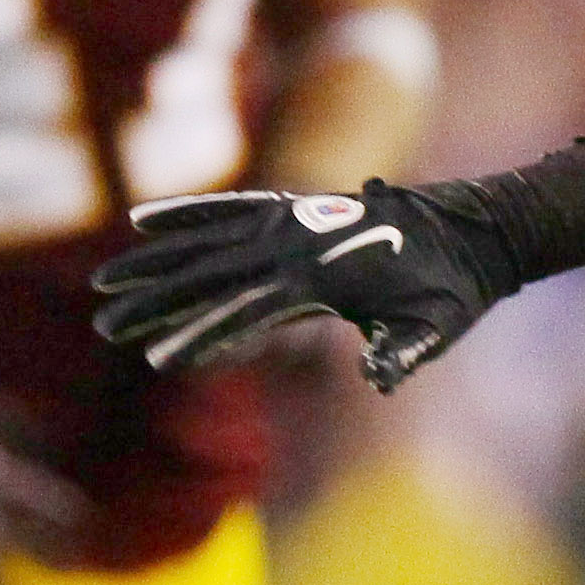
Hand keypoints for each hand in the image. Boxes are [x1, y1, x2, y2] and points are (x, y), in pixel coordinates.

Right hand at [95, 181, 510, 391]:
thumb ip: (402, 351)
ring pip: (209, 240)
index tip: (157, 357)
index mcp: (326, 276)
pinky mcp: (296, 207)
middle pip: (211, 274)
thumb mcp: (437, 327)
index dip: (201, 335)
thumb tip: (378, 377)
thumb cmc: (456, 289)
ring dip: (154, 260)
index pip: (249, 310)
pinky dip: (188, 214)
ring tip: (105, 282)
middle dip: (156, 302)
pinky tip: (144, 221)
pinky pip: (231, 209)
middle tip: (105, 326)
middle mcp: (300, 241)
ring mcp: (295, 219)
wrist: (479, 227)